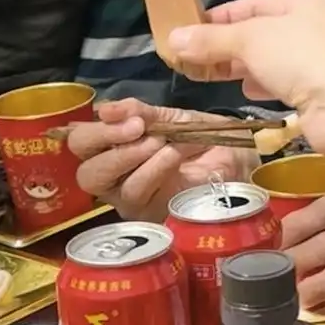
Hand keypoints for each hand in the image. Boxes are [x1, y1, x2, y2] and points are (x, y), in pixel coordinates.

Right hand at [67, 99, 254, 220]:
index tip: (120, 115)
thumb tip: (106, 109)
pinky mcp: (150, 214)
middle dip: (105, 142)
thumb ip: (141, 113)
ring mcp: (131, 199)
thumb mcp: (173, 118)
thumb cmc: (205, 140)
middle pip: (85, 170)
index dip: (95, 129)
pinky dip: (155, 168)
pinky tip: (172, 155)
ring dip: (135, 153)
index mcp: (115, 149)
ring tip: (162, 140)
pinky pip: (138, 193)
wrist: (243, 162)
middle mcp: (115, 178)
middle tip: (137, 127)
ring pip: (109, 183)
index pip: (80, 143)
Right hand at [169, 0, 324, 163]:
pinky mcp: (318, 99)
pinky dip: (263, 89)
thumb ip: (213, 41)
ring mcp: (319, 67)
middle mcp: (316, 33)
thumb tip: (173, 39)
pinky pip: (284, 89)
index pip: (257, 6)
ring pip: (273, 63)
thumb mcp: (250, 38)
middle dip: (228, 46)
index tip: (191, 29)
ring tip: (211, 75)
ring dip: (244, 69)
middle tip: (192, 58)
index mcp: (306, 7)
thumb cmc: (304, 56)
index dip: (223, 17)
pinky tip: (246, 93)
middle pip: (263, 36)